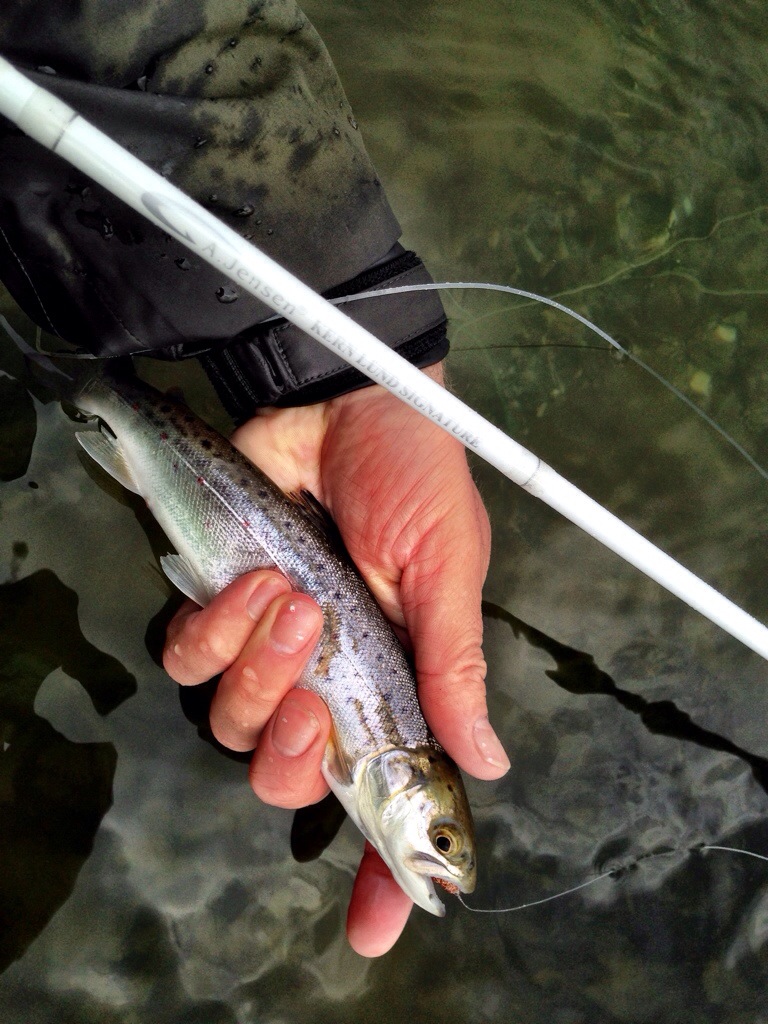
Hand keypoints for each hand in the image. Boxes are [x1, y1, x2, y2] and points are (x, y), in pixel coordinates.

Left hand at [163, 364, 506, 954]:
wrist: (348, 399)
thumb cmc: (415, 481)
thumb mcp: (448, 572)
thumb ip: (455, 668)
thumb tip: (487, 763)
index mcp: (393, 683)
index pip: (386, 793)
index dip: (383, 868)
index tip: (378, 926)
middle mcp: (327, 677)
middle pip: (284, 775)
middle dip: (291, 750)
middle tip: (319, 690)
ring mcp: (268, 645)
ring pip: (226, 720)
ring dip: (258, 670)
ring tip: (295, 599)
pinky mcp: (219, 603)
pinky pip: (185, 657)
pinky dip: (215, 628)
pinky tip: (258, 578)